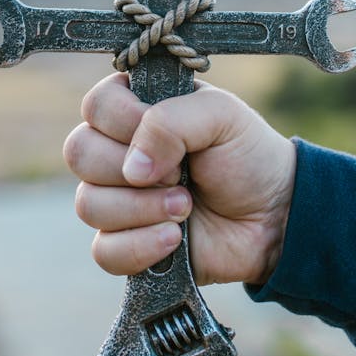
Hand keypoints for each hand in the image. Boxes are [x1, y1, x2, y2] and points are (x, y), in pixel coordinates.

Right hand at [63, 73, 296, 285]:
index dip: (123, 120)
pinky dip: (141, 246)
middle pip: (79, 153)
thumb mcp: (222, 115)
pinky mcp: (127, 244)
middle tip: (180, 175)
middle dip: (132, 170)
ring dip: (142, 208)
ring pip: (88, 204)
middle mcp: (120, 151)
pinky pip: (104, 251)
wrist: (276, 217)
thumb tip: (132, 167)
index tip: (167, 134)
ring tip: (186, 207)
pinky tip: (175, 240)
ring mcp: (119, 199)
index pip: (96, 105)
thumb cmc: (248, 156)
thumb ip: (171, 121)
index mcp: (138, 109)